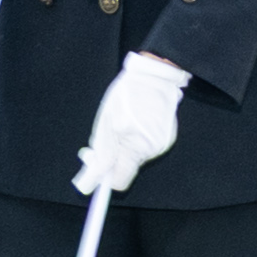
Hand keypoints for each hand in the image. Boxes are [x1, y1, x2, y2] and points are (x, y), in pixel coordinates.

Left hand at [74, 48, 186, 197]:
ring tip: (118, 126)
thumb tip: (90, 180)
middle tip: (97, 144)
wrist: (155, 75)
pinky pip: (144, 148)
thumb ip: (101, 154)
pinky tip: (132, 124)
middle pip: (124, 169)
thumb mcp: (106, 122)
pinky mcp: (166, 138)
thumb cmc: (128, 95)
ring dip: (121, 149)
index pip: (118, 181)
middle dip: (109, 161)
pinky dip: (134, 142)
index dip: (103, 179)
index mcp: (135, 147)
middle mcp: (151, 151)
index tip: (92, 171)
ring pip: (133, 158)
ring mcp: (161, 144)